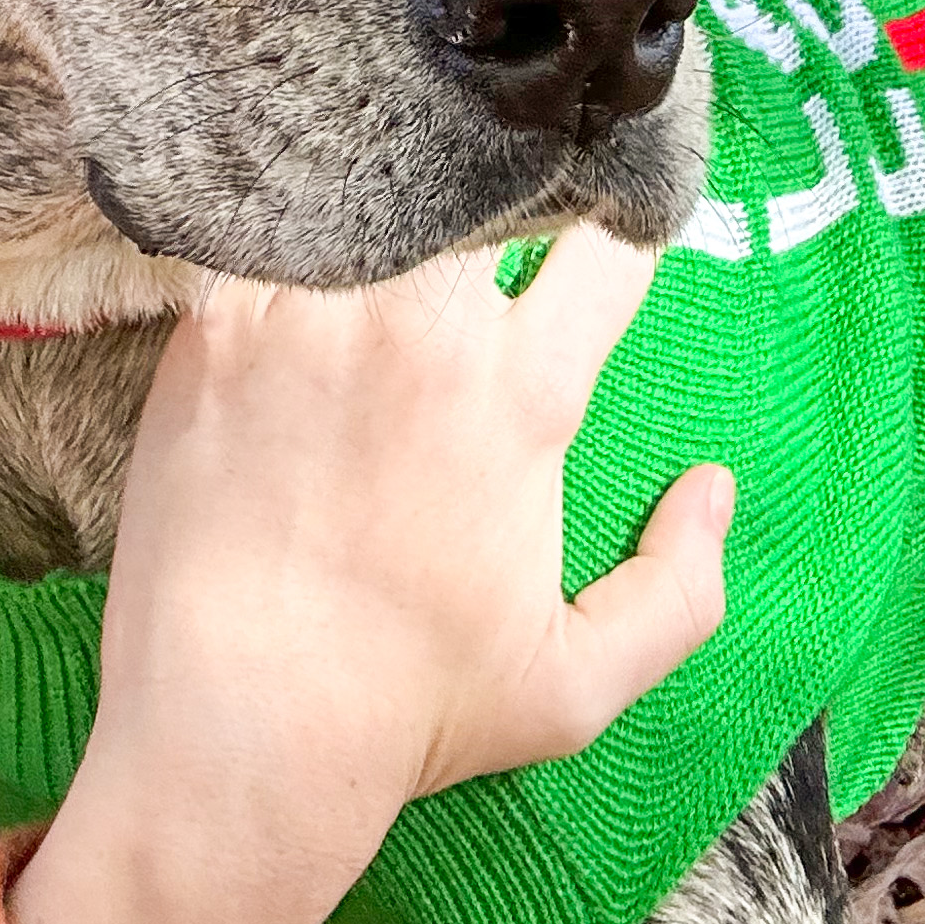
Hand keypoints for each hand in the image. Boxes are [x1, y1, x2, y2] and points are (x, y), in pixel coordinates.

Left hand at [3, 227, 732, 923]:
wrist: (234, 729)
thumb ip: (678, 590)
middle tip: (482, 211)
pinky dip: (287, 239)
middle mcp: (420, 330)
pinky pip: (264, 238)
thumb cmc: (407, 710)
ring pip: (368, 201)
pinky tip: (291, 263)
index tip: (596, 230)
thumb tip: (710, 489)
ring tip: (386, 221)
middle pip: (482, 194)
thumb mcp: (579, 685)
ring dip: (388, 206)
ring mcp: (307, 318)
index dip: (615, 223)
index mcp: (524, 393)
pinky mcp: (214, 328)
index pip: (604, 246)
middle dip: (494, 194)